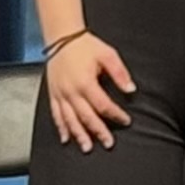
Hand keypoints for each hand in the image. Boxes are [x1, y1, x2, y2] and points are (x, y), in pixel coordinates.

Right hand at [44, 34, 137, 150]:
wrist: (62, 37)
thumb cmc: (85, 45)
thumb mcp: (108, 54)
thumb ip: (120, 73)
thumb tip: (131, 89)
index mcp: (86, 82)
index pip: (103, 105)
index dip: (116, 114)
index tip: (126, 120)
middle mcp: (71, 91)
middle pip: (87, 117)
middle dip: (99, 131)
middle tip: (109, 143)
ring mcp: (61, 94)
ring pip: (70, 120)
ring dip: (80, 135)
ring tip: (88, 147)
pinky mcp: (53, 94)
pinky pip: (56, 115)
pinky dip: (61, 128)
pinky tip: (66, 138)